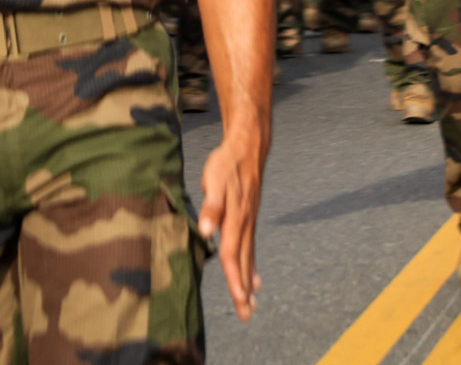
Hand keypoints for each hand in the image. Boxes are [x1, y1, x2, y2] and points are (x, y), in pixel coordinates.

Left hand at [198, 133, 266, 321]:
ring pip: (248, 257)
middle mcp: (244, 224)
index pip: (232, 254)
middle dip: (243, 290)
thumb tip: (205, 230)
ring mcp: (249, 222)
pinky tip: (254, 280)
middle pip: (242, 262)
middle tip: (246, 315)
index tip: (240, 299)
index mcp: (234, 218)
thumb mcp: (215, 180)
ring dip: (248, 282)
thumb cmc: (227, 162)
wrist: (248, 145)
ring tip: (251, 306)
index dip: (234, 278)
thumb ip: (211, 206)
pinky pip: (251, 248)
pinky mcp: (249, 218)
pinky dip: (251, 266)